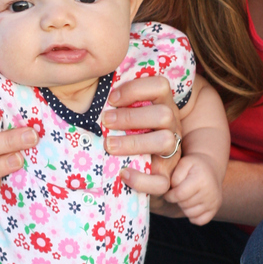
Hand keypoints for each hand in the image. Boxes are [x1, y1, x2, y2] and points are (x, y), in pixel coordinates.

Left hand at [102, 74, 182, 195]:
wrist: (137, 163)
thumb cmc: (123, 127)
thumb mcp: (123, 108)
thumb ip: (113, 97)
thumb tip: (90, 81)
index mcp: (162, 103)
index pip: (160, 86)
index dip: (136, 89)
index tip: (111, 98)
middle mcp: (171, 125)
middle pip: (164, 114)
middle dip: (131, 117)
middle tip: (106, 121)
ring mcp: (172, 150)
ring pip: (166, 141)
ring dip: (135, 143)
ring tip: (109, 145)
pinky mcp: (165, 175)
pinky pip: (161, 182)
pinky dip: (141, 180)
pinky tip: (122, 174)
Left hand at [163, 153, 222, 224]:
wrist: (212, 167)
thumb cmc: (194, 165)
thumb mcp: (184, 163)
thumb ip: (175, 176)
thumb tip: (172, 191)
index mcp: (201, 180)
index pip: (179, 195)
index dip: (169, 195)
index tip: (168, 192)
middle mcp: (210, 192)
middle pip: (184, 205)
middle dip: (177, 200)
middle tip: (179, 191)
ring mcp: (214, 202)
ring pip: (190, 214)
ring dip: (184, 207)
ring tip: (185, 196)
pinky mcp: (215, 209)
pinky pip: (199, 221)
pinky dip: (193, 216)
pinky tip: (192, 205)